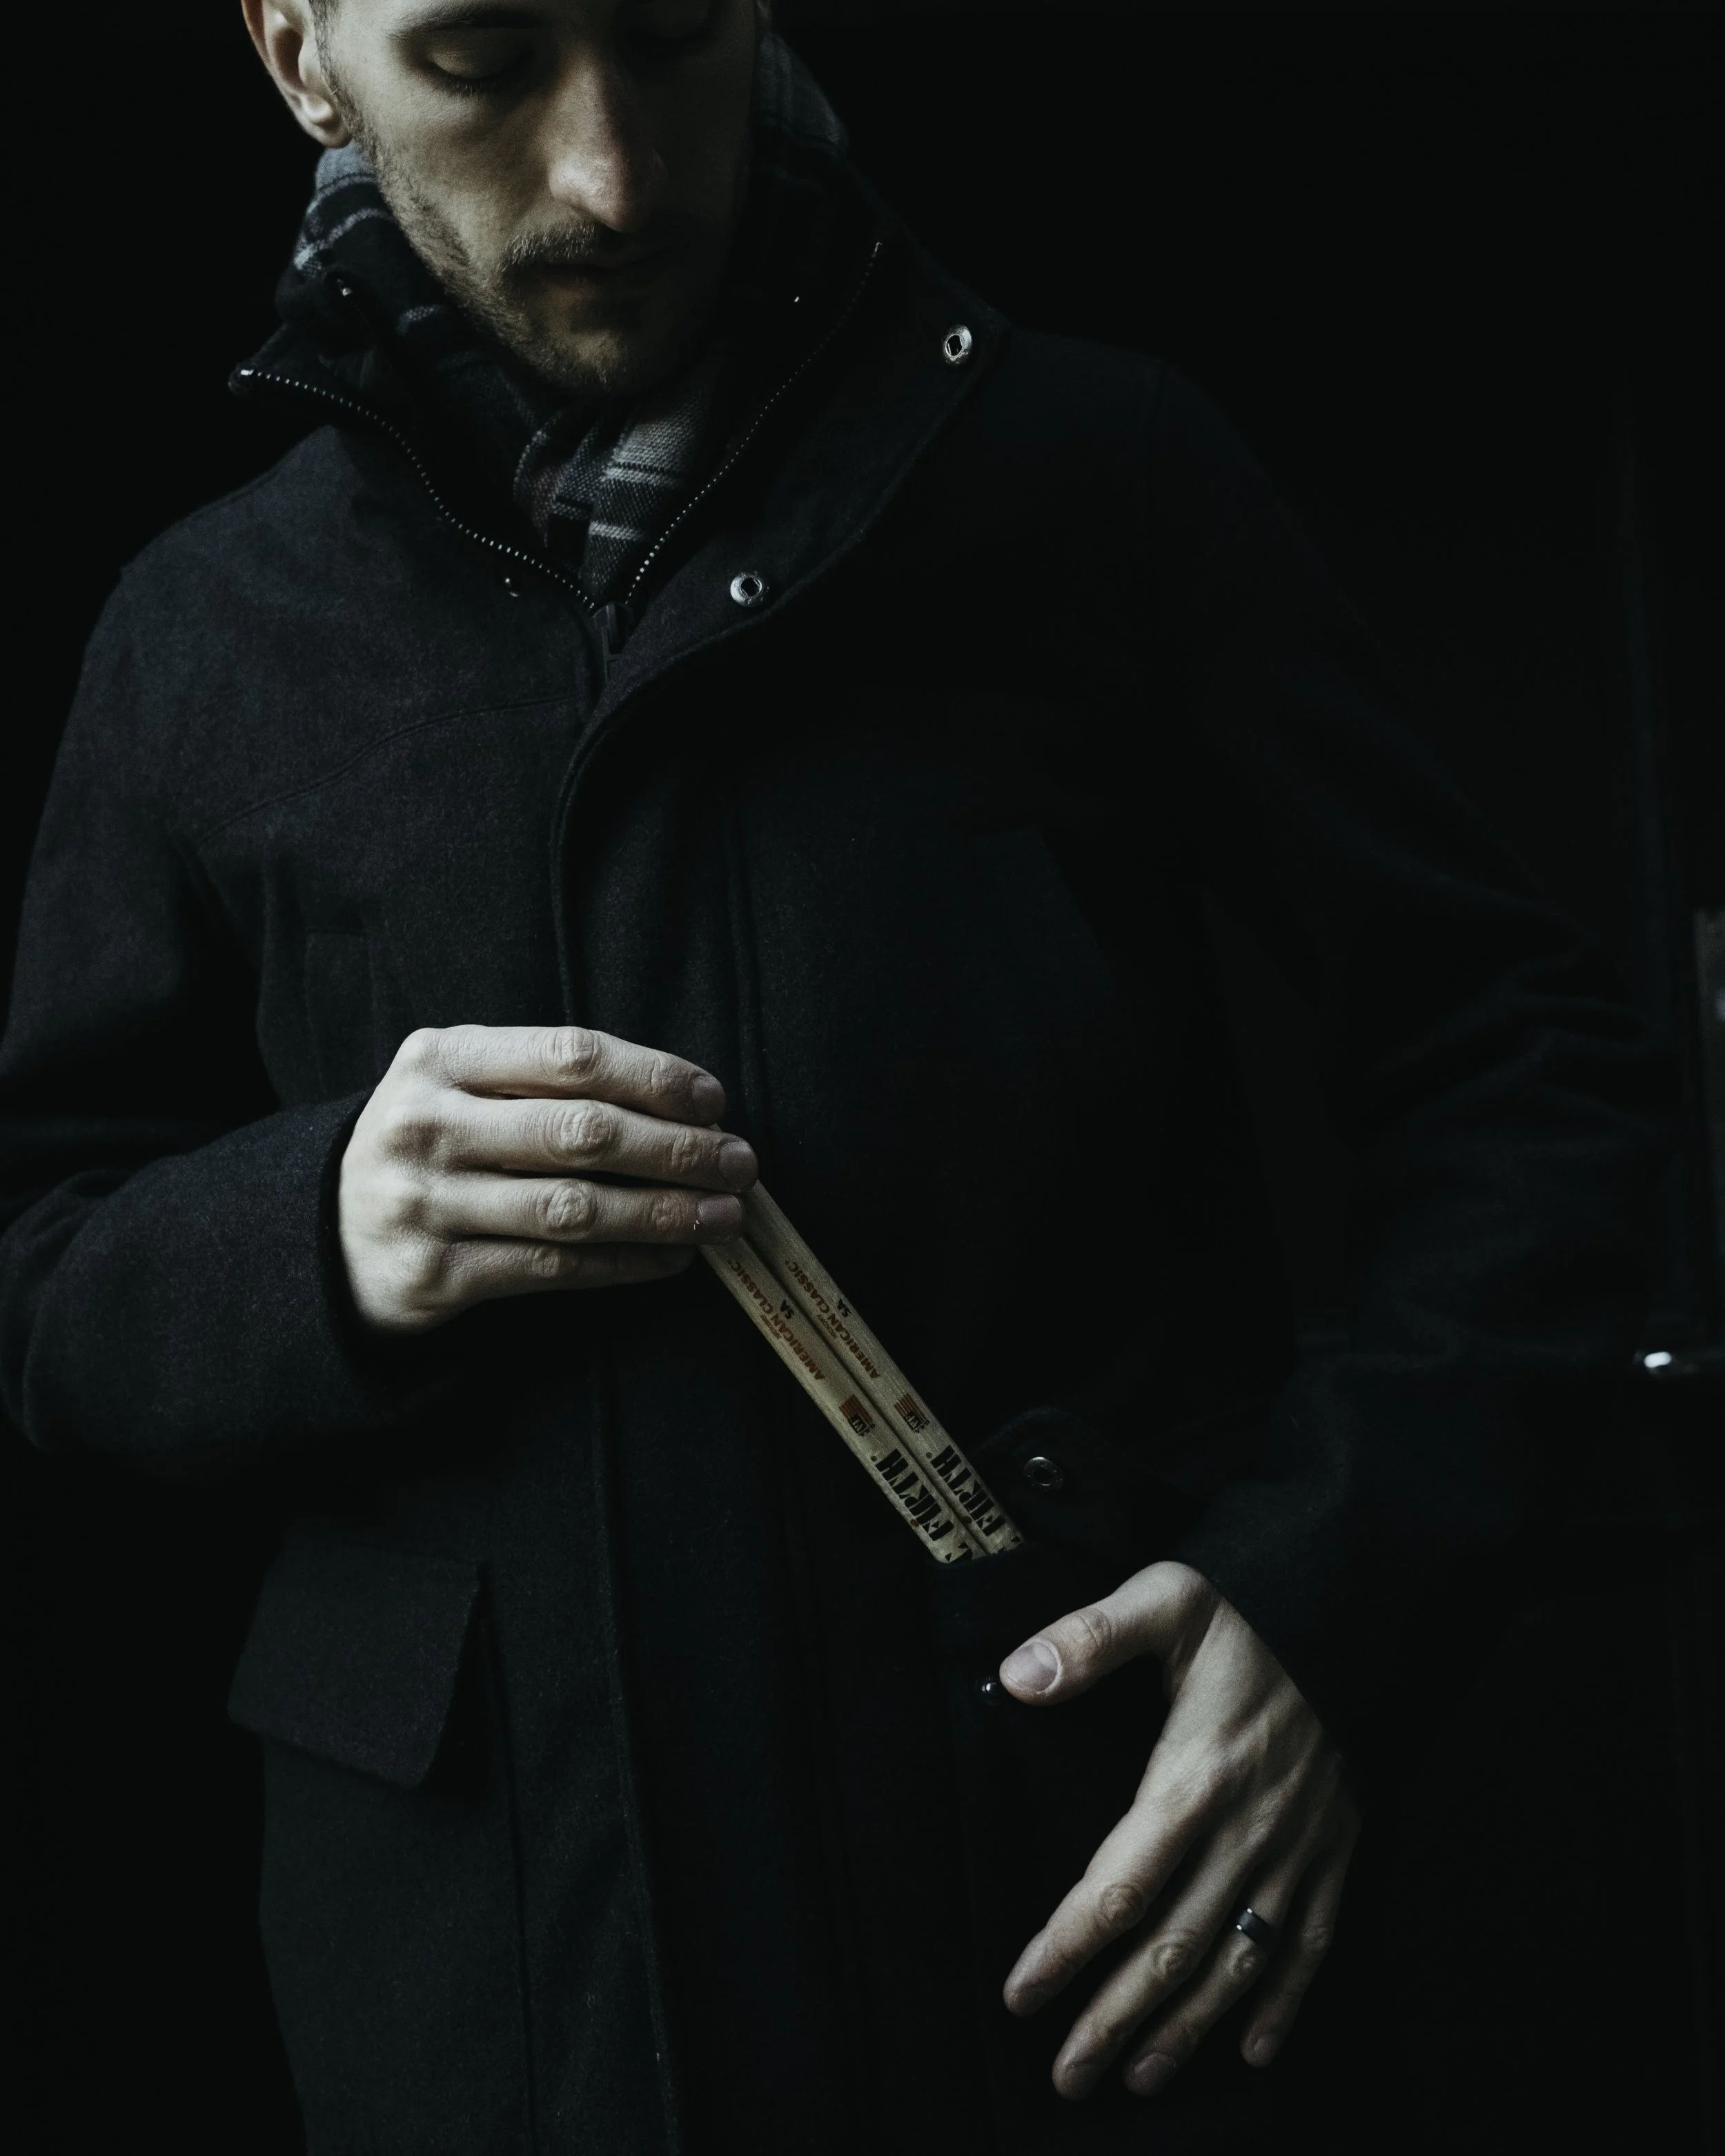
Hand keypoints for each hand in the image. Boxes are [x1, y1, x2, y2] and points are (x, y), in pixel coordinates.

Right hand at [338, 1023, 755, 1332]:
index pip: (571, 1056)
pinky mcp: (438, 1273)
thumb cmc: (434, 1141)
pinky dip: (625, 1264)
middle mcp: (428, 1125)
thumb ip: (547, 1079)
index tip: (713, 1101)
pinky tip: (672, 1258)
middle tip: (740, 1162)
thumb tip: (686, 1105)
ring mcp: (428, 1202)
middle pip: (581, 1133)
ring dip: (664, 1213)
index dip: (654, 1077)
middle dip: (676, 1149)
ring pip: (575, 1209)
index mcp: (442, 1058)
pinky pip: (553, 1267)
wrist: (329, 1229)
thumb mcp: (462, 1084)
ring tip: (724, 1216)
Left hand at [1000, 1560, 1357, 2099]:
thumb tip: (1015, 1674)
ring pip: (1237, 1962)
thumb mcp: (1166, 1600)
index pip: (1120, 1885)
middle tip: (1066, 2077)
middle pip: (1173, 1947)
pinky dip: (1283, 2004)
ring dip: (1187, 2028)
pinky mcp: (1336, 1850)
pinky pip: (1313, 1945)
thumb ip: (1089, 1636)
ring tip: (1137, 2077)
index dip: (1068, 1947)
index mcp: (1195, 1779)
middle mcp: (1247, 1830)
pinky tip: (1251, 2050)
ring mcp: (1297, 1849)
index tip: (1021, 1995)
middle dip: (1115, 2018)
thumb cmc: (1248, 1610)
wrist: (1356, 1611)